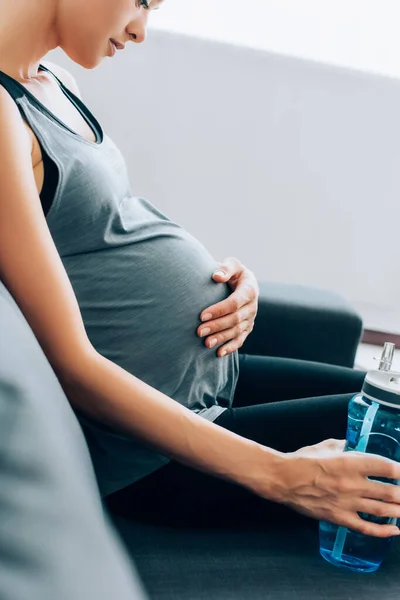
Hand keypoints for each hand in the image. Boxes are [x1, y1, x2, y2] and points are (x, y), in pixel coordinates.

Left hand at [198, 257, 258, 356]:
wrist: (242, 282)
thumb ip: (226, 268)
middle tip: (199, 331)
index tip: (201, 315)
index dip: (218, 310)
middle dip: (216, 326)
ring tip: (206, 343)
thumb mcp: (233, 264)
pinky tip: (218, 353)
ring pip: (237, 332)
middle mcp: (252, 306)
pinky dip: (230, 347)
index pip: (234, 303)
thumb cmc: (233, 272)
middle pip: (234, 319)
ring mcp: (251, 318)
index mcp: (249, 290)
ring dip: (221, 338)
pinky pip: (241, 340)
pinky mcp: (247, 328)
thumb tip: (216, 276)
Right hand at [269, 438, 399, 537]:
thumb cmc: (302, 460)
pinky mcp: (339, 518)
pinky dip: (383, 531)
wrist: (284, 480)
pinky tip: (395, 530)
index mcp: (350, 463)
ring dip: (399, 511)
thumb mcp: (326, 446)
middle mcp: (353, 484)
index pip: (386, 468)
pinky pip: (366, 528)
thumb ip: (345, 446)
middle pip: (390, 492)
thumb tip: (355, 445)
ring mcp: (347, 503)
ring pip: (383, 510)